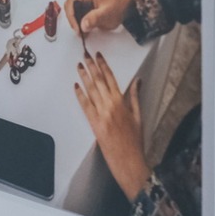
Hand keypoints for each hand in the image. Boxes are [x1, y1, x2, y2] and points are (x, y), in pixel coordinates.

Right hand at [63, 0, 130, 40]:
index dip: (71, 16)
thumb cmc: (118, 6)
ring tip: (83, 31)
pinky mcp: (84, 7)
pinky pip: (77, 15)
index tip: (77, 28)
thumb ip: (95, 18)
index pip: (71, 3)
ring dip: (76, 22)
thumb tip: (83, 25)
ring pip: (72, 12)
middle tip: (79, 31)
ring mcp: (83, 0)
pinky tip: (85, 28)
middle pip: (70, 8)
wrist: (125, 6)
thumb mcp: (107, 13)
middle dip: (73, 20)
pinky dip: (79, 22)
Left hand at [74, 53, 151, 198]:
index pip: (111, 78)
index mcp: (122, 102)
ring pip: (90, 91)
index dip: (104, 66)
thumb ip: (134, 97)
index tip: (98, 56)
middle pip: (99, 81)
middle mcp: (110, 106)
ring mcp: (100, 114)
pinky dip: (79, 95)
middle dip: (91, 67)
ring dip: (84, 77)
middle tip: (85, 55)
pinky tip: (75, 86)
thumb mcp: (138, 116)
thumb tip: (137, 81)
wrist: (129, 160)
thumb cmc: (135, 140)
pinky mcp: (93, 123)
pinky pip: (85, 106)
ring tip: (79, 66)